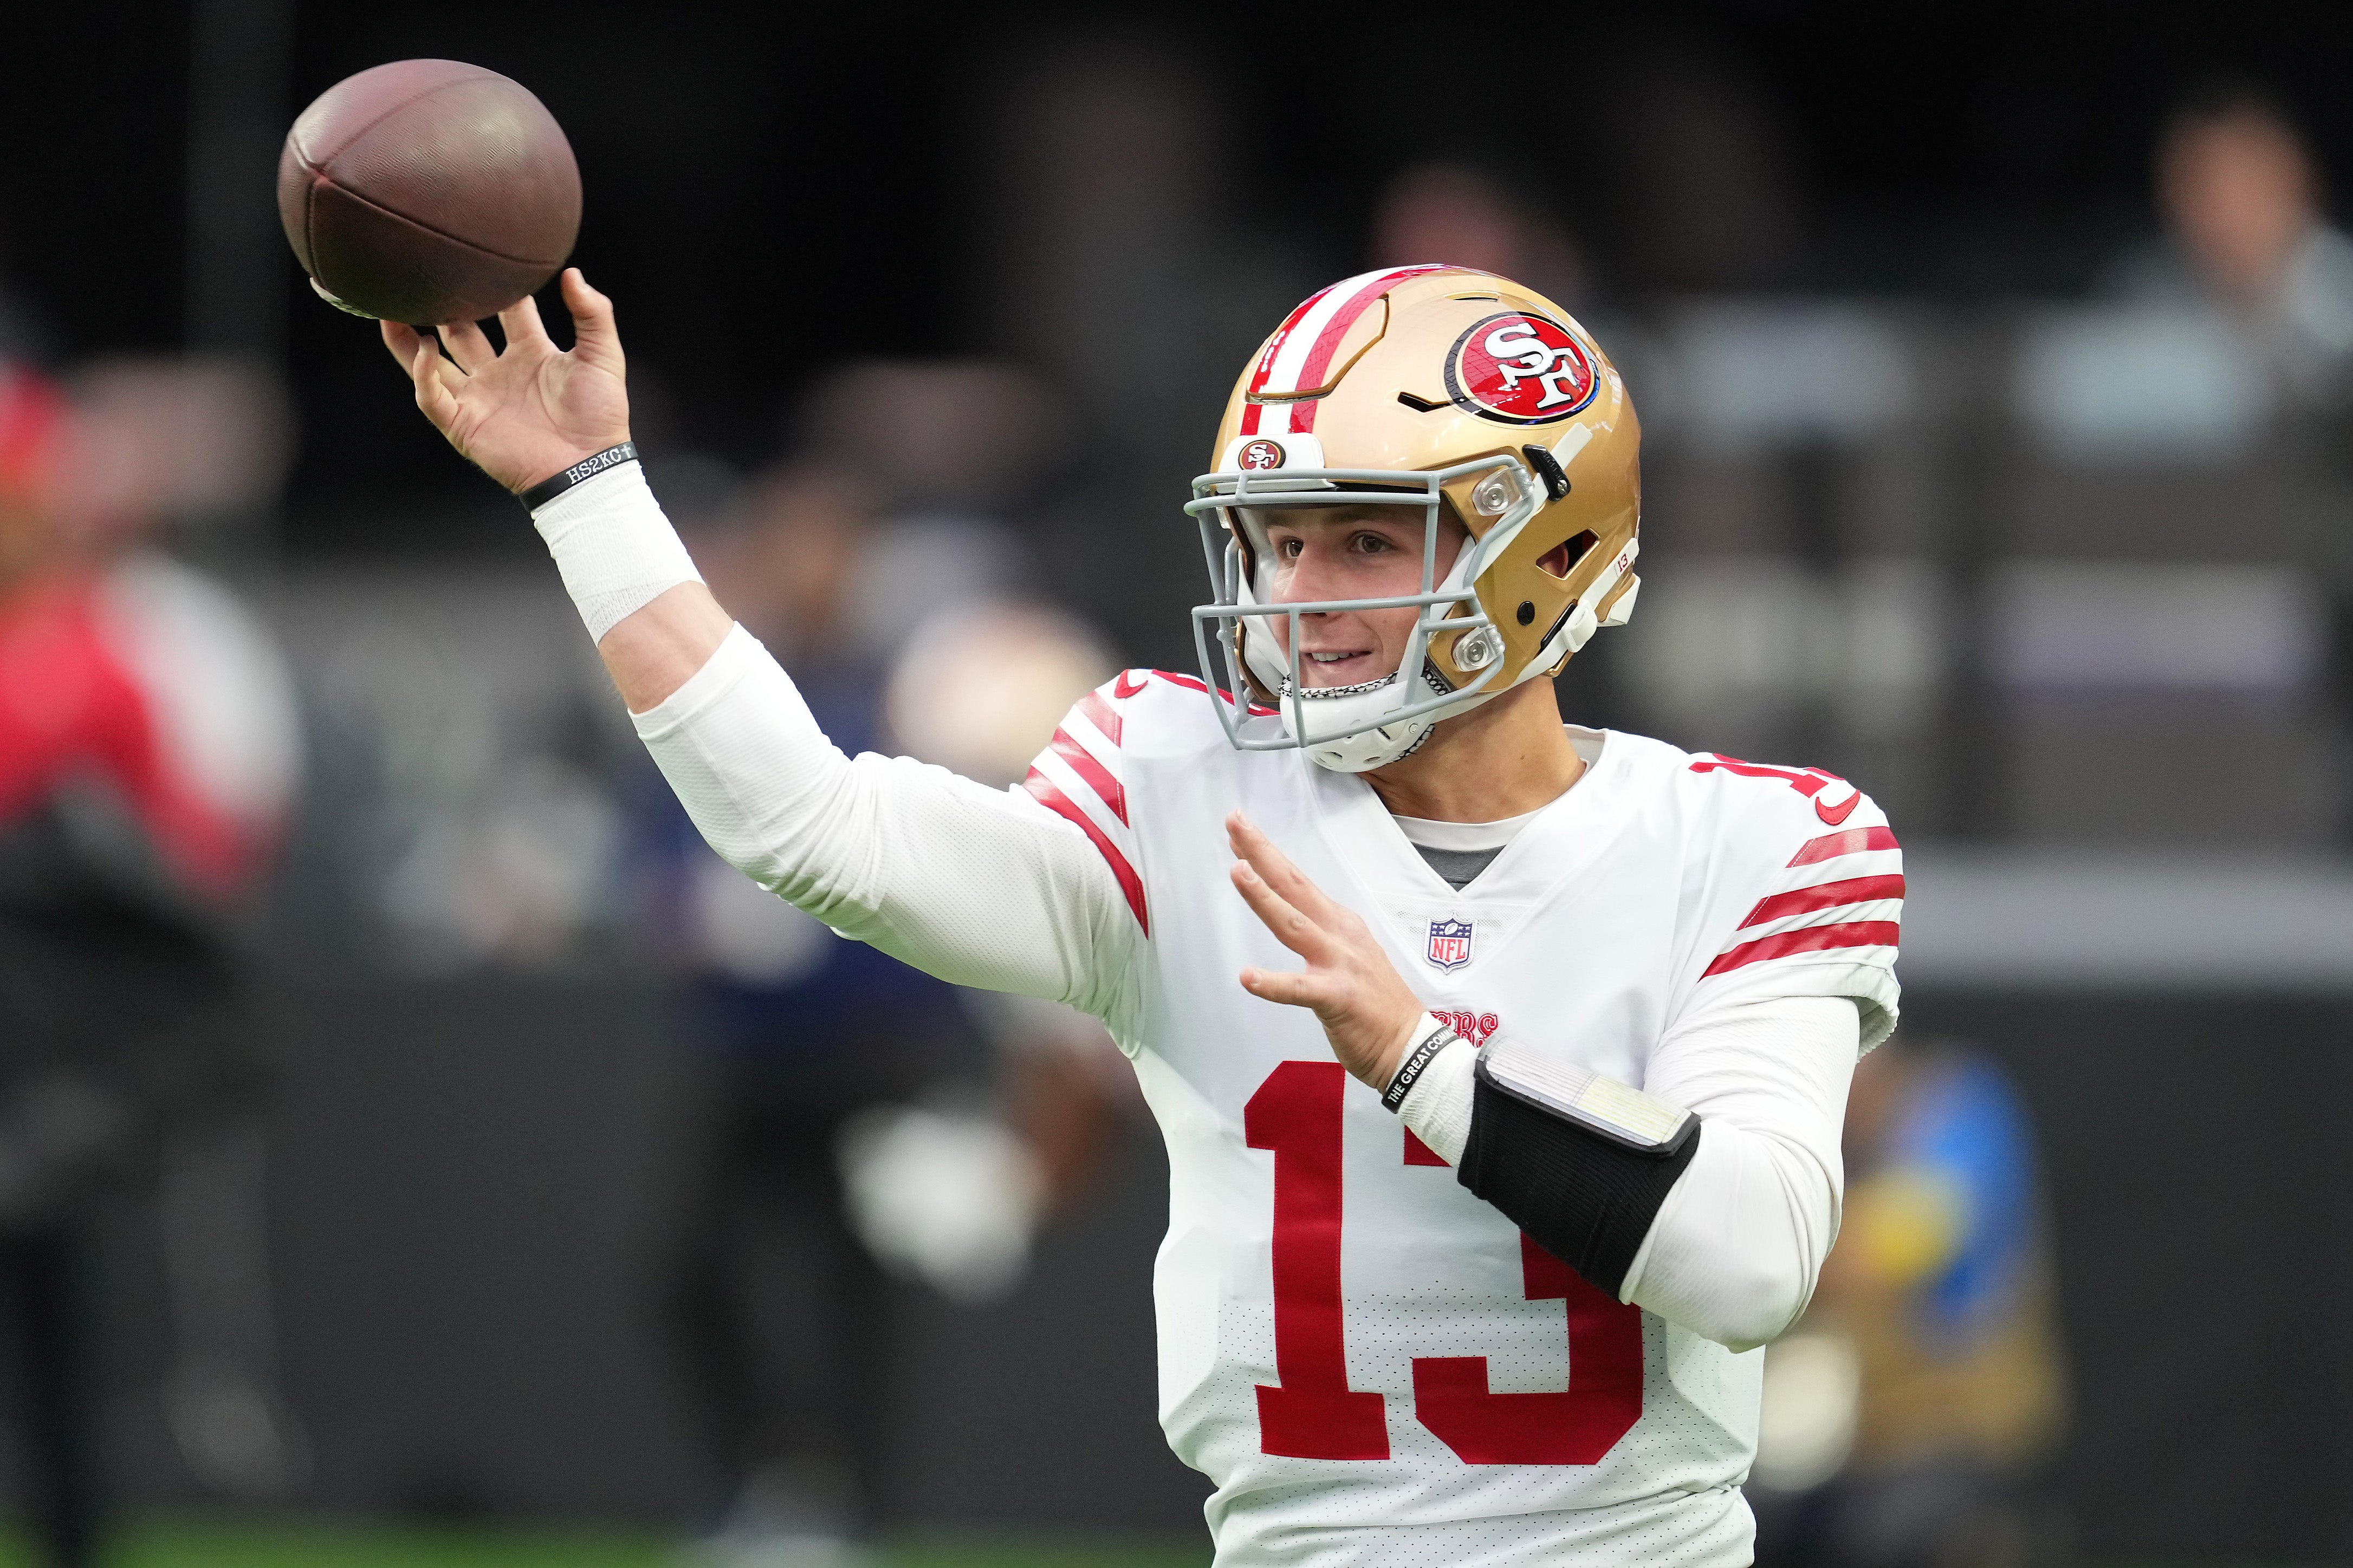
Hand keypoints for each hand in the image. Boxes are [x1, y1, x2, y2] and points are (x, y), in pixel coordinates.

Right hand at [381, 267, 630, 493]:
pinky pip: (432, 396)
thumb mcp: (604, 357)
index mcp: (532, 352)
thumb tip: (573, 273)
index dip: (494, 286)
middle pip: (460, 331)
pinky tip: (424, 349)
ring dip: (409, 337)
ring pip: (431, 363)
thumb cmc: (600, 418)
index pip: (506, 310)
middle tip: (427, 275)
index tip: (479, 258)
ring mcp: (479, 397)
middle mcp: (499, 372)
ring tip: (391, 306)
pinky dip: (423, 374)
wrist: (589, 468)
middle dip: (443, 306)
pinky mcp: (464, 424)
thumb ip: (594, 314)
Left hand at [1226, 811, 1425, 1090]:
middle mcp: (1339, 935)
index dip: (1266, 854)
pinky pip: (1300, 990)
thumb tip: (1289, 911)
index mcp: (1339, 923)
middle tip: (1235, 822)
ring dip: (1264, 898)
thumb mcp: (1348, 954)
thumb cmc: (1374, 1003)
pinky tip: (1247, 977)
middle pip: (1293, 887)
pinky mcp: (1338, 997)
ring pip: (1294, 925)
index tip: (1238, 830)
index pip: (1295, 881)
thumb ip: (1319, 932)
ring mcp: (1340, 964)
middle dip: (1261, 853)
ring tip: (1237, 871)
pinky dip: (1273, 984)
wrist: (1410, 1046)